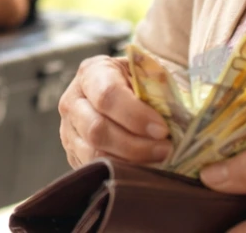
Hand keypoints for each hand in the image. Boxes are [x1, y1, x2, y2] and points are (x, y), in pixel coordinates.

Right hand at [57, 55, 171, 167]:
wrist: (121, 94)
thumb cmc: (139, 84)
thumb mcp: (147, 75)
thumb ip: (157, 89)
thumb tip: (177, 116)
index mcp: (91, 72)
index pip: (107, 95)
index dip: (135, 115)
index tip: (162, 129)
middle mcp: (73, 101)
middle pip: (97, 129)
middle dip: (135, 145)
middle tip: (165, 150)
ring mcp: (68, 130)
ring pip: (94, 154)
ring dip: (131, 162)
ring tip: (158, 161)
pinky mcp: (72, 154)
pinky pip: (95, 169)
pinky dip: (122, 172)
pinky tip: (143, 168)